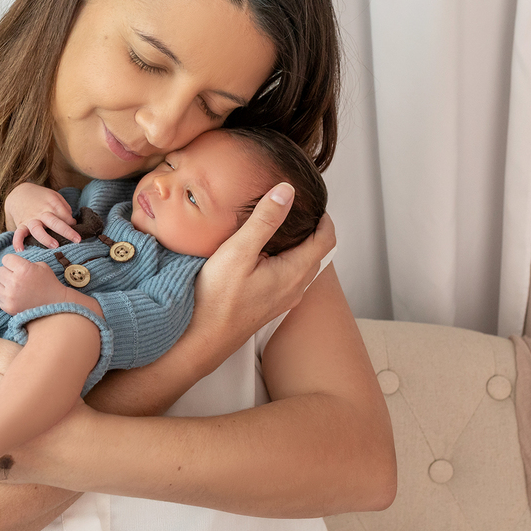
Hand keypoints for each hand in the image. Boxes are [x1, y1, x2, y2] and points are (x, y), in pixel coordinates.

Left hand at [0, 253, 67, 313]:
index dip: (11, 262)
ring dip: (1, 286)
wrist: (56, 305)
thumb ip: (24, 263)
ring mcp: (10, 296)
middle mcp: (15, 281)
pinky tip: (15, 298)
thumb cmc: (49, 283)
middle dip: (7, 274)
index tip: (16, 267)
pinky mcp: (9, 307)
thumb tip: (11, 264)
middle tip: (16, 278)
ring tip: (11, 288)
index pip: (6, 259)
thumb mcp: (41, 266)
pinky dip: (5, 299)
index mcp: (23, 268)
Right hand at [4, 183, 79, 249]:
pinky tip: (20, 250)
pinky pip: (18, 233)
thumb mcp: (55, 196)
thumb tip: (71, 222)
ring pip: (37, 229)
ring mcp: (31, 219)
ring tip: (55, 246)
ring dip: (46, 238)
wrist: (19, 193)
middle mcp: (42, 212)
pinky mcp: (21, 224)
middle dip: (66, 231)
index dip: (72, 223)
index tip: (75, 228)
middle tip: (77, 240)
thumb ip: (64, 208)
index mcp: (52, 204)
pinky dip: (17, 241)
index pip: (65, 215)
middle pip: (55, 222)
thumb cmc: (41, 198)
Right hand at [188, 183, 336, 362]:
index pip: (326, 240)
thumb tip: (287, 191)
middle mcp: (296, 288)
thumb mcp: (239, 251)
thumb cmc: (217, 298)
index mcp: (295, 272)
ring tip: (280, 227)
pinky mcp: (270, 306)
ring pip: (302, 266)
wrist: (203, 339)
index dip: (324, 218)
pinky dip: (286, 260)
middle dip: (312, 229)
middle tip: (296, 209)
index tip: (313, 202)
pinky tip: (265, 255)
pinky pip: (289, 278)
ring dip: (299, 246)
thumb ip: (265, 220)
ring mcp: (284, 300)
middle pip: (317, 253)